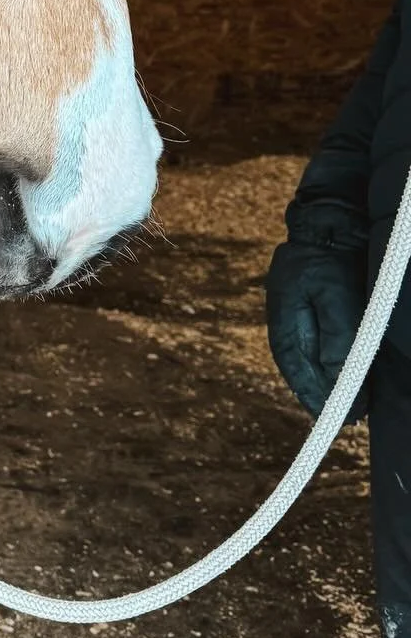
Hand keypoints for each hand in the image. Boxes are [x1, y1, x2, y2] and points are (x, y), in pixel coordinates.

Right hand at [266, 239, 368, 419]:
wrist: (332, 219)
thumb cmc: (332, 255)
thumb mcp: (337, 294)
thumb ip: (338, 337)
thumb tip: (340, 380)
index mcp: (285, 322)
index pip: (298, 370)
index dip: (319, 397)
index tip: (343, 417)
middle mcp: (287, 324)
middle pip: (302, 370)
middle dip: (324, 395)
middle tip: (352, 417)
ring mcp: (297, 317)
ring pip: (310, 361)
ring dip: (329, 383)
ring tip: (353, 403)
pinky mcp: (312, 310)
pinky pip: (318, 347)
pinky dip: (331, 364)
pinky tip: (345, 374)